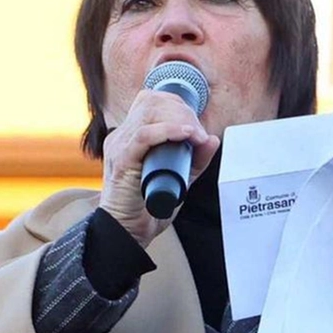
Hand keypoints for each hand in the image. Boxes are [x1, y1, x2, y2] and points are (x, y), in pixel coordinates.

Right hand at [98, 90, 219, 247]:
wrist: (129, 232)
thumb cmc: (148, 207)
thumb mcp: (180, 177)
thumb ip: (195, 159)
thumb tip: (213, 139)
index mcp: (131, 137)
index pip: (151, 101)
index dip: (178, 105)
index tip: (196, 125)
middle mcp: (122, 136)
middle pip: (152, 101)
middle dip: (183, 111)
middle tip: (199, 134)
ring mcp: (120, 146)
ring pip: (149, 112)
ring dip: (180, 118)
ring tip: (196, 136)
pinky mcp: (122, 160)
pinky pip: (144, 135)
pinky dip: (169, 130)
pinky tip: (187, 135)